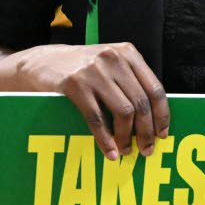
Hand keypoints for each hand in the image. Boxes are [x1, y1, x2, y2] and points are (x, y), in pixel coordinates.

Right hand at [14, 42, 169, 160]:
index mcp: (128, 53)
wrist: (42, 61)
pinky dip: (105, 139)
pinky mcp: (75, 84)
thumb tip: (153, 118)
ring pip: (123, 112)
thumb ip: (130, 81)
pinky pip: (96, 118)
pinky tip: (109, 151)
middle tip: (146, 150)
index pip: (155, 88)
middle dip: (146, 131)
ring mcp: (94, 70)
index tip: (162, 134)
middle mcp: (114, 59)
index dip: (161, 115)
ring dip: (126, 137)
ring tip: (125, 151)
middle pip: (141, 103)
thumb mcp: (110, 64)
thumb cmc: (82, 67)